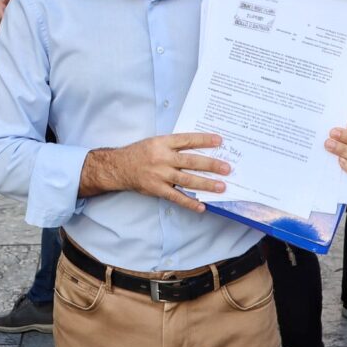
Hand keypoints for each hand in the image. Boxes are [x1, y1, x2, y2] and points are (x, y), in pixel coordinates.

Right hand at [79, 133, 228, 212]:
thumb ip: (174, 145)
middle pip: (190, 161)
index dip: (204, 140)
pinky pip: (176, 197)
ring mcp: (160, 175)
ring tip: (221, 187)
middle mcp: (162, 158)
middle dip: (211, 165)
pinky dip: (190, 202)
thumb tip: (199, 148)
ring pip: (187, 179)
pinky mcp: (157, 189)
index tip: (220, 140)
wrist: (119, 167)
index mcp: (162, 143)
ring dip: (205, 184)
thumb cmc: (140, 153)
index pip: (187, 140)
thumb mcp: (155, 142)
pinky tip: (202, 206)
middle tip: (227, 168)